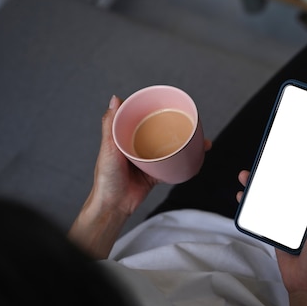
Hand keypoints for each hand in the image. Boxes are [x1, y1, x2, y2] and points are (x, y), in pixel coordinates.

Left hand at [94, 95, 212, 214]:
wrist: (114, 206)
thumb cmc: (106, 179)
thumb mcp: (108, 148)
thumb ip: (109, 124)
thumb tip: (115, 99)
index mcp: (125, 138)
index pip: (141, 119)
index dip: (154, 110)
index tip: (168, 103)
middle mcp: (138, 147)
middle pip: (160, 133)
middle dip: (178, 128)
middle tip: (191, 122)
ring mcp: (148, 160)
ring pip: (170, 148)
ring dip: (185, 145)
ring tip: (200, 142)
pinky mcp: (156, 173)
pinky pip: (173, 165)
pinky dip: (184, 162)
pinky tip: (194, 159)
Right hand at [236, 170, 306, 292]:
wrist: (305, 284)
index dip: (305, 168)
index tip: (297, 153)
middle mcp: (303, 211)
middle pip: (288, 186)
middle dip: (276, 173)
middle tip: (265, 161)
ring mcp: (287, 220)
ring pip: (272, 197)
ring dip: (259, 186)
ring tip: (247, 176)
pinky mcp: (274, 229)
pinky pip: (262, 213)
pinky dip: (251, 204)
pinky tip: (243, 196)